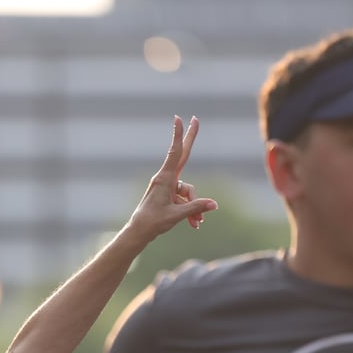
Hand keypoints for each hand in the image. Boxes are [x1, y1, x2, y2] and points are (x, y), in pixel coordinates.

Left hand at [125, 116, 218, 242]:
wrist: (139, 233)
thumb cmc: (153, 223)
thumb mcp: (176, 215)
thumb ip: (195, 208)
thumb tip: (214, 204)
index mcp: (164, 179)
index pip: (175, 152)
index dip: (178, 135)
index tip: (179, 119)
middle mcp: (165, 179)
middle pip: (182, 156)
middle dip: (190, 139)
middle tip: (196, 119)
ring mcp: (167, 187)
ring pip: (188, 191)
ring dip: (194, 207)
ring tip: (196, 223)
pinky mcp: (168, 196)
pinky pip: (184, 200)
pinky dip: (190, 212)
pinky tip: (194, 225)